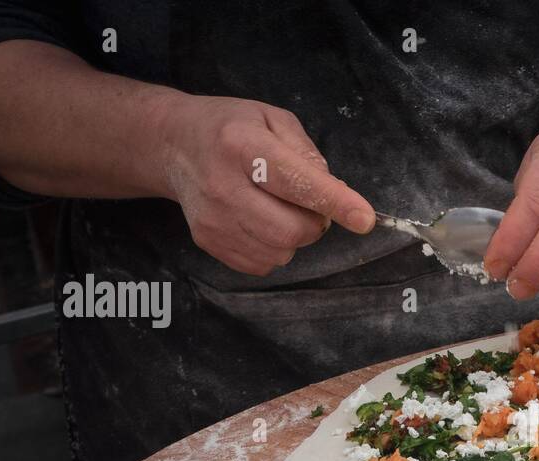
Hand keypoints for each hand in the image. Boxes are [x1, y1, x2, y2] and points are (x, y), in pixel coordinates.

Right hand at [156, 96, 374, 275]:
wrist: (174, 144)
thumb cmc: (231, 128)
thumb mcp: (272, 119)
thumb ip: (308, 154)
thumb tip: (337, 194)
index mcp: (242, 145)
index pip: (296, 180)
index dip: (334, 202)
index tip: (364, 218)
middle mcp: (222, 184)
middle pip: (291, 230)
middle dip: (315, 223)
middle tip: (307, 204)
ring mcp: (212, 218)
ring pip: (280, 252)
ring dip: (294, 237)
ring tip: (278, 208)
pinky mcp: (208, 240)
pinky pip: (262, 264)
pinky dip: (274, 248)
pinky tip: (261, 221)